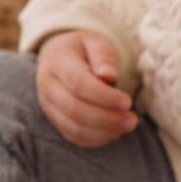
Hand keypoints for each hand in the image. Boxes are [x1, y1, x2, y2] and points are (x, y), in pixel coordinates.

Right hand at [36, 30, 138, 147]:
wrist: (60, 58)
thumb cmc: (83, 50)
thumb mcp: (95, 42)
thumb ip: (103, 56)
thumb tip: (109, 76)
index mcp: (57, 63)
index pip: (78, 84)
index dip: (103, 96)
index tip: (127, 102)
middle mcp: (48, 87)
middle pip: (75, 110)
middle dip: (106, 118)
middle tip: (132, 119)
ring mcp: (49, 108)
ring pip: (74, 128)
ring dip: (104, 132)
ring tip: (127, 125)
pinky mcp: (56, 122)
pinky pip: (75, 137)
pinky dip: (97, 139)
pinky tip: (115, 131)